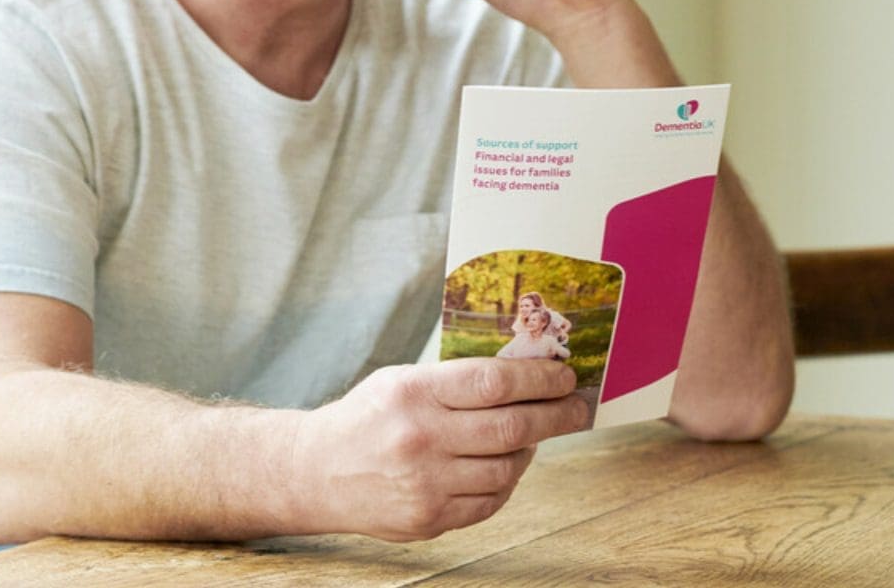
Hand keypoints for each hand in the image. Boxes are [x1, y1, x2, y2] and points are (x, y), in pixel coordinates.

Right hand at [285, 358, 587, 541]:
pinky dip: (506, 482)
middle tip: (577, 407)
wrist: (316, 472)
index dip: (539, 379)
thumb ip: (456, 381)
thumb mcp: (402, 381)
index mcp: (413, 393)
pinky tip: (504, 464)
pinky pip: (490, 502)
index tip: (565, 376)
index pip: (493, 382)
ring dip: (529, 450)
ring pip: (507, 469)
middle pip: (511, 428)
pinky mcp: (428, 519)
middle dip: (555, 415)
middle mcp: (420, 439)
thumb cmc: (368, 418)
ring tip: (531, 435)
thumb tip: (527, 375)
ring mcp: (425, 484)